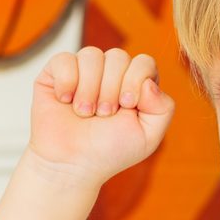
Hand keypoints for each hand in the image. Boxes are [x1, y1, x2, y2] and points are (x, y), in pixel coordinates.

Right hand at [28, 47, 175, 185]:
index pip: (143, 62)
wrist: (70, 165)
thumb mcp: (148, 137)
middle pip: (118, 56)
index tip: (126, 106)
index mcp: (134, 84)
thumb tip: (149, 82)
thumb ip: (163, 108)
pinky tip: (64, 100)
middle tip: (103, 115)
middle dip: (111, 89)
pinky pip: (64, 59)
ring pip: (91, 55)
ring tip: (83, 113)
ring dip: (89, 88)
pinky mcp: (56, 73)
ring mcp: (83, 71)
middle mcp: (110, 74)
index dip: (135, 80)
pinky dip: (66, 81)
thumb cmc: (108, 152)